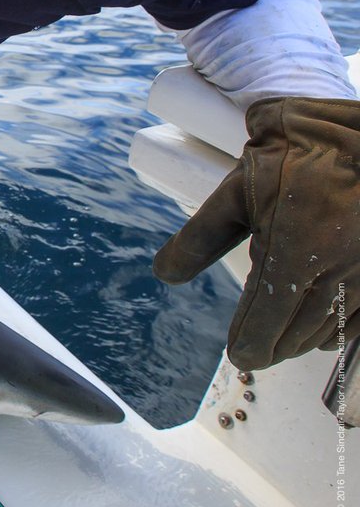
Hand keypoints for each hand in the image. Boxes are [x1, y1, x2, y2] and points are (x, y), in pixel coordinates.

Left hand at [154, 97, 359, 370]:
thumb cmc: (298, 153)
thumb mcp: (240, 188)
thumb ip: (202, 235)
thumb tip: (164, 273)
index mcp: (294, 253)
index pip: (265, 322)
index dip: (248, 342)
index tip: (240, 353)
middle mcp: (336, 270)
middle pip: (298, 334)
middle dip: (274, 344)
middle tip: (256, 349)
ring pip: (332, 329)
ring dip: (305, 338)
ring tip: (284, 339)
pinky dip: (341, 328)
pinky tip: (326, 330)